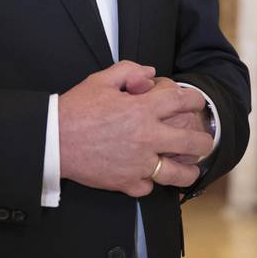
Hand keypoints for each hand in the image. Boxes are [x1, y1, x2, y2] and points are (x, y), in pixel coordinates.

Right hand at [58, 63, 212, 196]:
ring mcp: (138, 163)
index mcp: (143, 109)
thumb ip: (129, 71)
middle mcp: (146, 137)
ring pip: (178, 174)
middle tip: (203, 142)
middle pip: (192, 142)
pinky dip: (150, 182)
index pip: (183, 102)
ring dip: (188, 171)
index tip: (195, 103)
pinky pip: (149, 187)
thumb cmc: (76, 109)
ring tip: (190, 169)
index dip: (194, 100)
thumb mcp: (101, 80)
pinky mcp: (126, 182)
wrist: (53, 140)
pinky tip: (148, 176)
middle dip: (203, 141)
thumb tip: (151, 73)